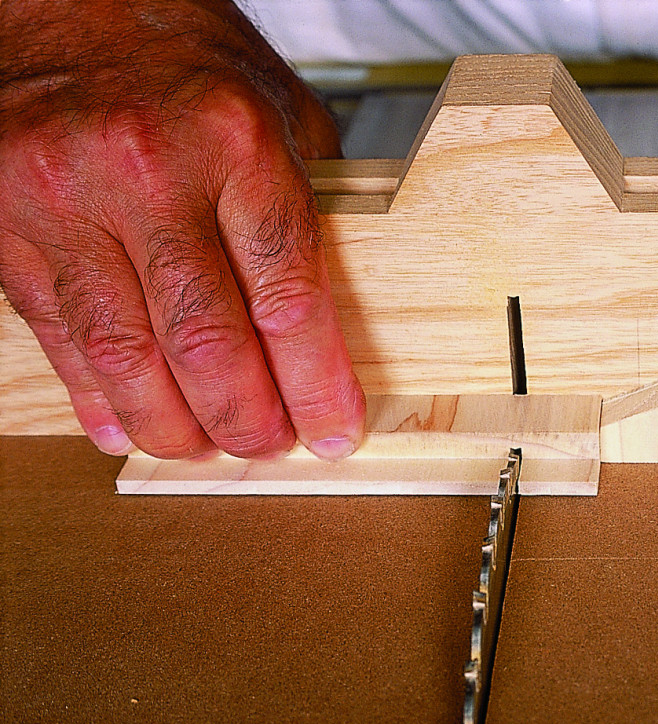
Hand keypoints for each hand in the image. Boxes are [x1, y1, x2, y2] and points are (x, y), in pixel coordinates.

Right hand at [0, 0, 364, 458]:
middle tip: (269, 444)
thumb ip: (309, 203)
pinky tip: (129, 424)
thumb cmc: (176, 52)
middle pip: (208, 344)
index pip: (288, 296)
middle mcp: (145, 174)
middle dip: (247, 420)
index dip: (317, 384)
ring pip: (127, 358)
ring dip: (175, 426)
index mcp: (232, 141)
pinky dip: (98, 397)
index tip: (334, 428)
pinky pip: (59, 339)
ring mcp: (64, 201)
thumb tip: (335, 308)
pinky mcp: (6, 227)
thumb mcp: (276, 108)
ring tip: (207, 447)